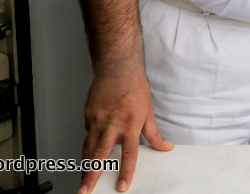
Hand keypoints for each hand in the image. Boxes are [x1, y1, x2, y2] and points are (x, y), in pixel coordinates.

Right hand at [79, 64, 173, 192]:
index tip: (122, 187)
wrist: (118, 67)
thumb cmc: (134, 87)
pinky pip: (87, 133)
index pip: (129, 155)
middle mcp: (112, 124)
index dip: (126, 172)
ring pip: (88, 147)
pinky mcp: (88, 114)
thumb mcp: (148, 112)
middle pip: (100, 155)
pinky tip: (90, 146)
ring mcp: (97, 119)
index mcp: (130, 125)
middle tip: (85, 191)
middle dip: (91, 176)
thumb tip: (166, 147)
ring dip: (85, 164)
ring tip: (83, 179)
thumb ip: (154, 134)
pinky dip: (89, 141)